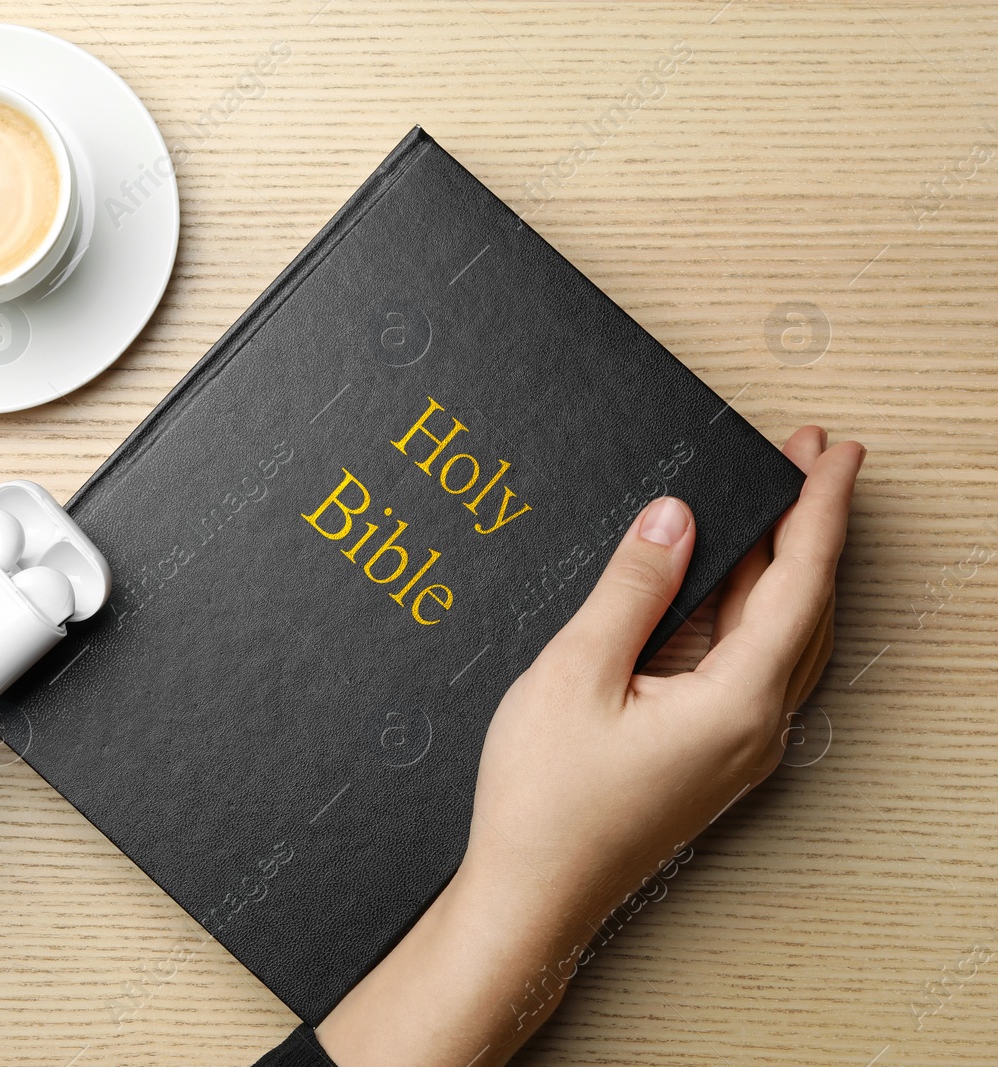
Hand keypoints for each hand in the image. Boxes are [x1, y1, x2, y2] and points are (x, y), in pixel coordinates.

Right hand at [318, 426, 863, 1065]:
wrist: (532, 894)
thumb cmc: (544, 800)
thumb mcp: (576, 672)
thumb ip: (633, 590)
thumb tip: (673, 519)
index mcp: (734, 704)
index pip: (799, 584)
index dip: (817, 509)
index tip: (831, 452)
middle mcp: (754, 728)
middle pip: (805, 609)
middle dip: (809, 529)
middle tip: (803, 459)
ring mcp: (736, 748)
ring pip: (784, 639)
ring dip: (783, 570)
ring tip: (768, 509)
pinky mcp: (711, 757)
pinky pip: (753, 667)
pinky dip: (752, 613)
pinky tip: (722, 587)